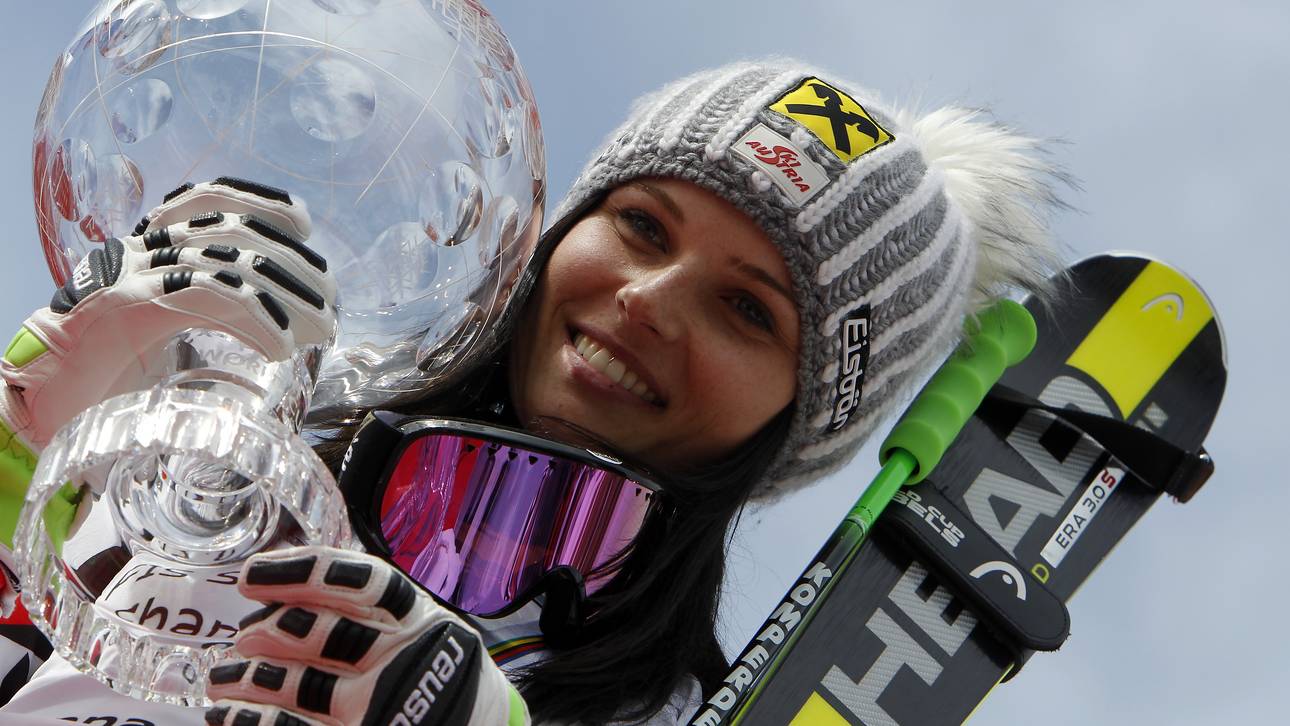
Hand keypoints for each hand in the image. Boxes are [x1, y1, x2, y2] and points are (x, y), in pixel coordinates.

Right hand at [0, 177, 335, 452]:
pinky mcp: (127, 307)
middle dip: (291, 266)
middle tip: (330, 302)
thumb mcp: (160, 331)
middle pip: (232, 233)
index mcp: (147, 248)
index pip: (207, 199)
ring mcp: (131, 274)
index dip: (259, 201)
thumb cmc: (102, 374)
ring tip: (320, 331)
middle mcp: (138, 251)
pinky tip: (280, 347)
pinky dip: (254, 319)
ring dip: (286, 297)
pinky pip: (205, 296)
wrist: (39, 401)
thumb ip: (202, 311)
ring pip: (227, 264)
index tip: (302, 225)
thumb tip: (276, 318)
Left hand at [205, 546, 528, 725]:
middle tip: (244, 632)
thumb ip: (371, 610)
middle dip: (277, 628)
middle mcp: (405, 662)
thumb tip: (286, 590)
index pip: (366, 583)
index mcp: (420, 622)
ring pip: (307, 688)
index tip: (255, 576)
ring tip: (224, 676)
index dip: (307, 573)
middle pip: (333, 634)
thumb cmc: (436, 673)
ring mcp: (384, 705)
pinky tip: (229, 713)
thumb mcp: (420, 630)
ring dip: (254, 678)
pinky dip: (258, 720)